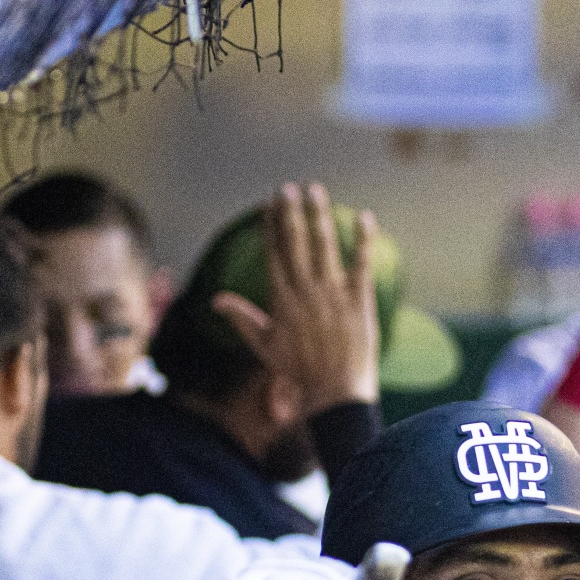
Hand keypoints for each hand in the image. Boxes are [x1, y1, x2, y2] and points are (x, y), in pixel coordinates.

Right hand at [213, 182, 381, 417]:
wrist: (335, 393)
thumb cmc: (299, 371)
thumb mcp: (264, 344)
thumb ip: (241, 317)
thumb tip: (215, 300)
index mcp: (282, 300)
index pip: (274, 253)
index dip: (271, 226)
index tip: (269, 201)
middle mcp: (305, 292)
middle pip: (295, 244)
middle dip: (290, 213)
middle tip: (287, 186)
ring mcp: (333, 295)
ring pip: (324, 247)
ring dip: (319, 216)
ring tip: (314, 189)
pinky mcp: (360, 302)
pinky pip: (362, 264)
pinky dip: (363, 240)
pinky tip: (364, 216)